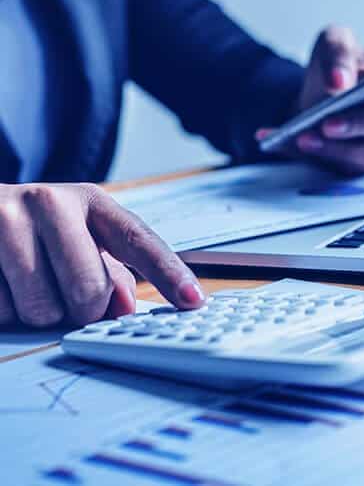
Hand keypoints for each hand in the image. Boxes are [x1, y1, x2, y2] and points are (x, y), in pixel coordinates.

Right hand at [0, 183, 203, 327]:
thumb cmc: (33, 230)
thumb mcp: (78, 237)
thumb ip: (111, 271)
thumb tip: (123, 308)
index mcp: (87, 200)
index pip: (137, 239)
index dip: (169, 272)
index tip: (194, 300)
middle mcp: (49, 202)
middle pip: (89, 290)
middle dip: (81, 308)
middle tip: (65, 291)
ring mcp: (6, 222)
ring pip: (42, 310)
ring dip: (40, 313)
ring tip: (28, 281)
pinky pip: (4, 312)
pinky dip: (8, 311)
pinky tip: (4, 283)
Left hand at [258, 26, 363, 174]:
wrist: (310, 100)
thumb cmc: (332, 69)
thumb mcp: (331, 44)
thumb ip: (338, 52)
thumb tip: (340, 81)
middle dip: (358, 125)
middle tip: (328, 123)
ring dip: (332, 148)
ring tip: (302, 137)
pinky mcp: (360, 167)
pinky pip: (341, 169)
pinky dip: (311, 156)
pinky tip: (286, 143)